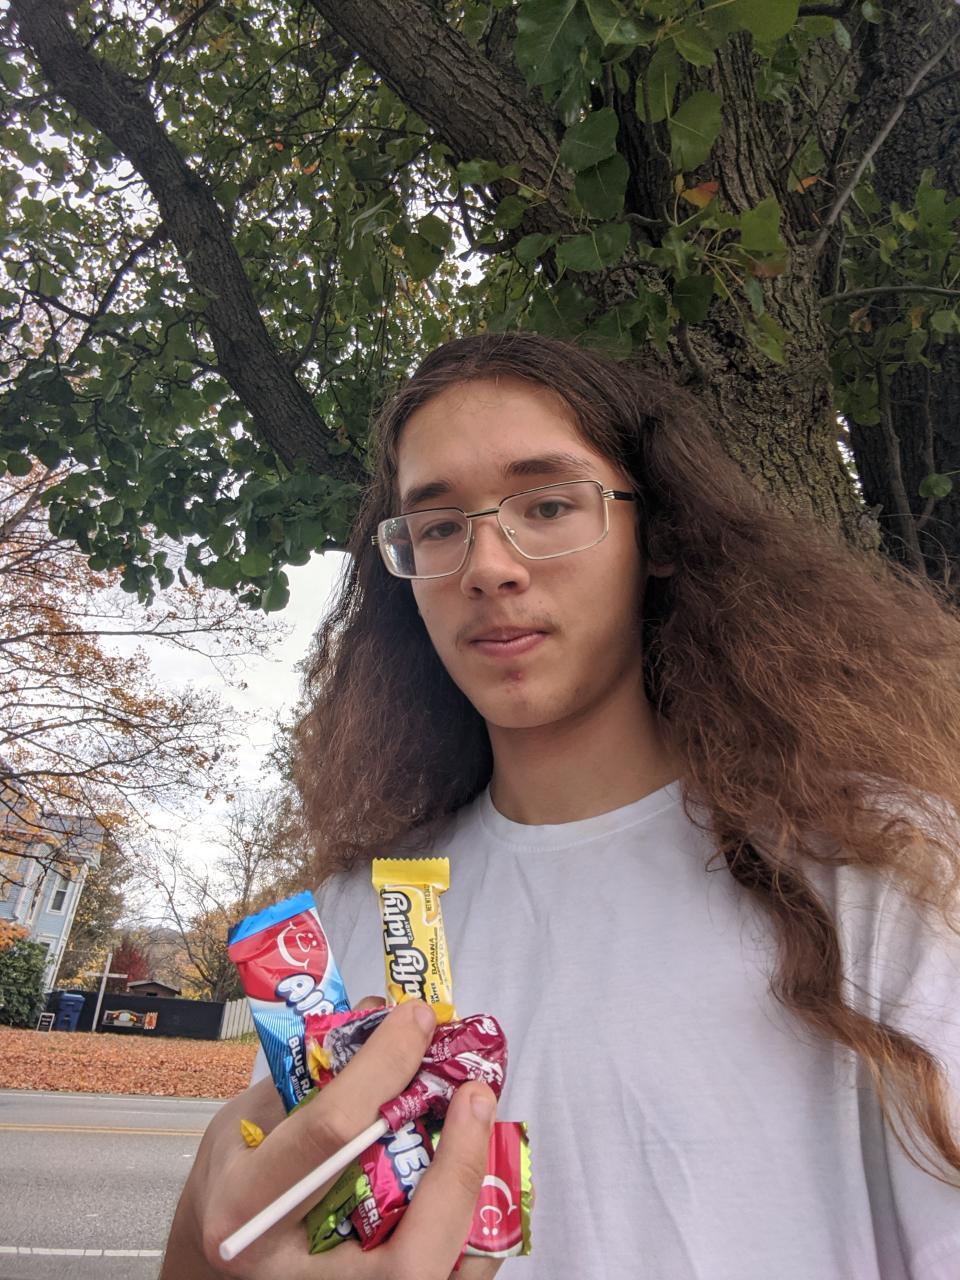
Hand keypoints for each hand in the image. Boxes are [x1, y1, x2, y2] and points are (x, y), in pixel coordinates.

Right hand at [160, 998, 500, 1279]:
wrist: (214, 1269)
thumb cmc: (233, 1185)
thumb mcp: (248, 1119)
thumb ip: (310, 1075)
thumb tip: (382, 1016)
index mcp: (248, 1209)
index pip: (332, 1134)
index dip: (385, 1066)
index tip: (417, 1020)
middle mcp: (294, 1276)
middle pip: (403, 1250)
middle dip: (456, 1166)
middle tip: (476, 1093)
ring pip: (435, 1278)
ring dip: (475, 1203)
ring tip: (487, 1134)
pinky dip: (475, 1238)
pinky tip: (476, 1182)